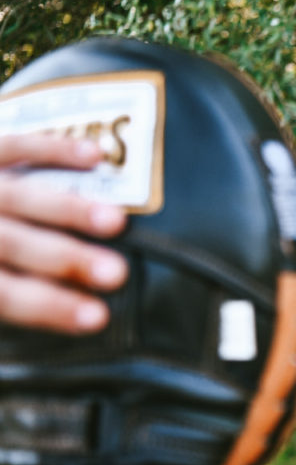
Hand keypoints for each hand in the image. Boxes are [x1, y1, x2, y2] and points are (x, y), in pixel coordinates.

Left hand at [0, 133, 127, 332]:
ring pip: (21, 196)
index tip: (98, 318)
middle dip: (68, 259)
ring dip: (71, 209)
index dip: (52, 307)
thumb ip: (14, 292)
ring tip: (115, 221)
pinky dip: (56, 149)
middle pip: (15, 245)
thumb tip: (74, 308)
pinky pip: (17, 145)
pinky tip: (96, 157)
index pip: (8, 295)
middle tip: (116, 272)